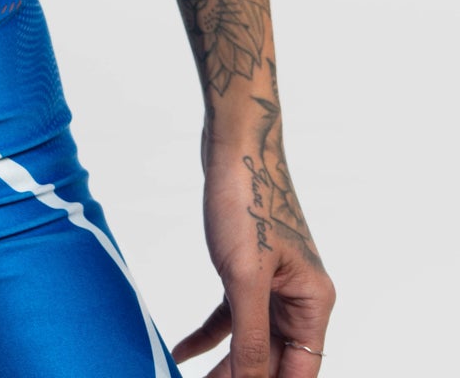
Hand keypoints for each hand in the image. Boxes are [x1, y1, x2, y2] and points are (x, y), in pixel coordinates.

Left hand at [173, 131, 334, 376]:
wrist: (235, 142)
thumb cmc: (248, 199)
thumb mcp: (245, 276)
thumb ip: (251, 337)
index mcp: (312, 302)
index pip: (300, 371)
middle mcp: (299, 297)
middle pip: (275, 361)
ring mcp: (273, 283)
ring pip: (251, 342)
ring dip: (225, 366)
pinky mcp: (246, 270)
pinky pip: (231, 317)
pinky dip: (209, 336)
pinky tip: (184, 352)